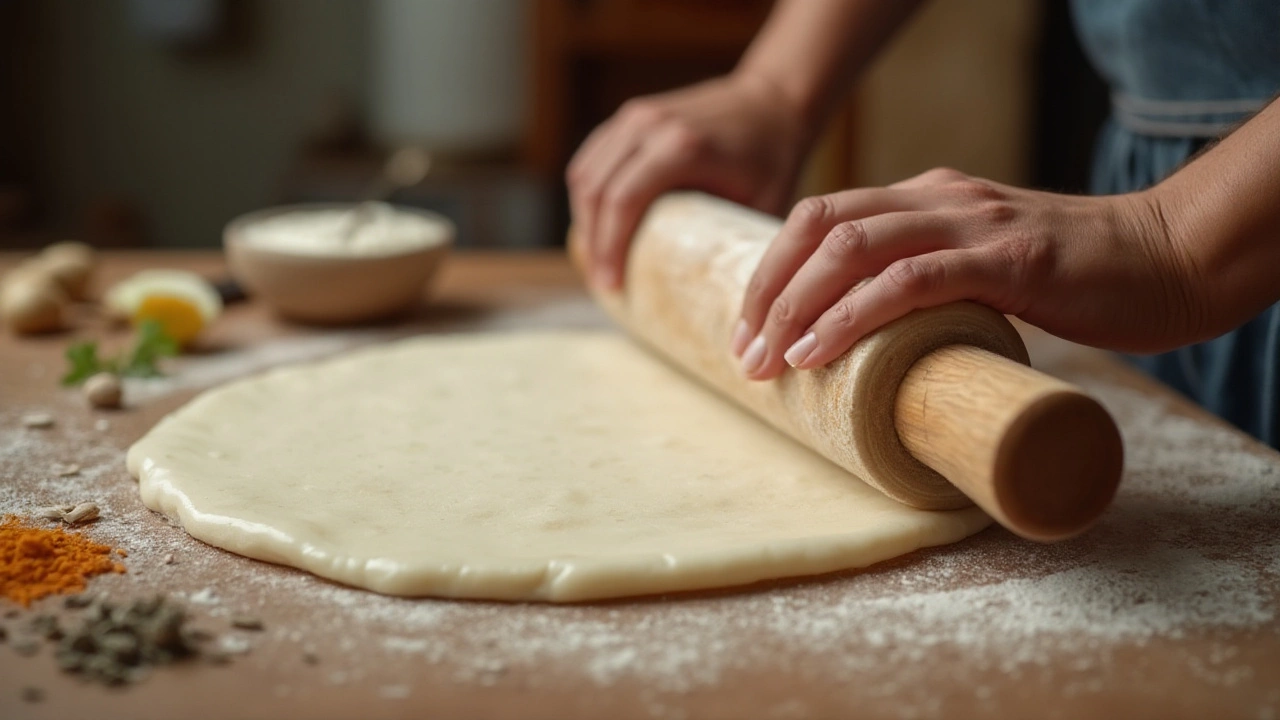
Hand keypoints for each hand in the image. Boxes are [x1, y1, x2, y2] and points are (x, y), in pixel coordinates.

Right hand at [567, 72, 811, 288]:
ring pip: (585, 173)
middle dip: (593, 242)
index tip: (612, 285)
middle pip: (596, 189)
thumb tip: (723, 298)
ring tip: (598, 258)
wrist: (772, 99)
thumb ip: (736, 244)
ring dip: (585, 219)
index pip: (623, 200)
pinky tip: (597, 225)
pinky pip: (591, 158)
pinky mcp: (630, 116)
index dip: (609, 247)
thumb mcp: (763, 203)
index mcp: (682, 146)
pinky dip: (588, 194)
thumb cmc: (773, 156)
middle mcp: (651, 125)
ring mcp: (636, 115)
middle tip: (604, 282)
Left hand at [731, 167, 1206, 380]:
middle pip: (819, 224)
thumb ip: (932, 284)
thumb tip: (870, 344)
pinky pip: (910, 279)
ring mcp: (972, 223)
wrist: (1171, 260)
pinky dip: (854, 315)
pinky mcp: (1008, 260)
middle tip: (744, 353)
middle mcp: (939, 197)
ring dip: (796, 307)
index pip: (821, 217)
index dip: (771, 271)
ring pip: (852, 247)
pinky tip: (819, 351)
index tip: (748, 330)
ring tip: (768, 362)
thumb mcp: (983, 269)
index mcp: (926, 197)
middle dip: (767, 289)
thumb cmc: (1076, 280)